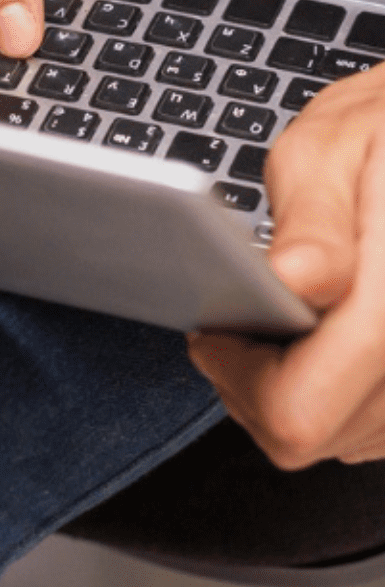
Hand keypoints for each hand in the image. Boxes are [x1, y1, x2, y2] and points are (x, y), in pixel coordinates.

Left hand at [189, 64, 384, 464]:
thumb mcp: (336, 147)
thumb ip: (313, 222)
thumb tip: (290, 281)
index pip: (295, 412)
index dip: (234, 374)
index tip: (217, 322)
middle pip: (310, 437)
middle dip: (256, 381)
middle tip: (248, 312)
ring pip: (341, 439)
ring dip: (298, 387)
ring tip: (296, 311)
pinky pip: (372, 427)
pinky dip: (337, 391)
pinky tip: (328, 332)